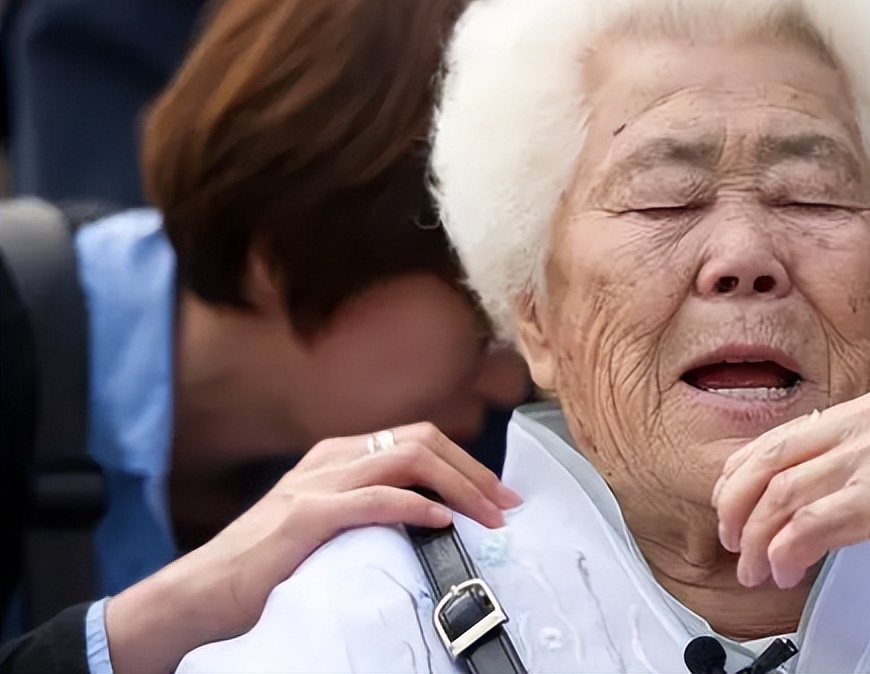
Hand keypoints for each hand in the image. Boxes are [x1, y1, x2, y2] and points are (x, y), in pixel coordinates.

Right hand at [105, 422, 519, 673]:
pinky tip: (440, 524)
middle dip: (472, 471)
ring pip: (404, 459)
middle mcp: (328, 461)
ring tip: (487, 516)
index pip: (416, 439)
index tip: (499, 496)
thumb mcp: (325, 525)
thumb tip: (432, 518)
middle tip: (506, 506)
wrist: (199, 594)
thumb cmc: (264, 567)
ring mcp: (314, 485)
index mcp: (336, 458)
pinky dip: (413, 507)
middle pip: (420, 441)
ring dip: (457, 487)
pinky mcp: (303, 519)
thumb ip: (367, 510)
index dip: (465, 463)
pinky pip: (371, 500)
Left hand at [711, 384, 869, 590]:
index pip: (784, 433)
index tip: (731, 505)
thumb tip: (795, 476)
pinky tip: (788, 569)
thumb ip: (858, 451)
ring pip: (786, 495)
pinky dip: (788, 551)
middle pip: (773, 460)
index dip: (744, 474)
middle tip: (732, 540)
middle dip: (738, 506)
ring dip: (759, 540)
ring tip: (758, 568)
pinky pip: (813, 525)